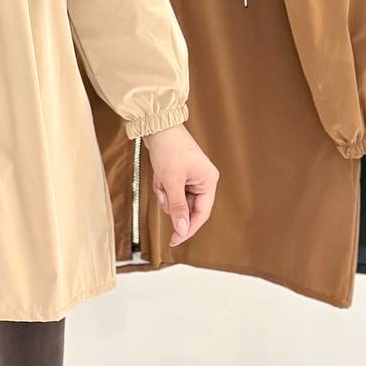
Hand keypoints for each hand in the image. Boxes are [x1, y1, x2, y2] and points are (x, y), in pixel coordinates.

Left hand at [142, 123, 218, 246]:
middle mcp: (202, 180)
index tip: (175, 240)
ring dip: (164, 193)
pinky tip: (158, 175)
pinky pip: (170, 190)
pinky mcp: (179, 174)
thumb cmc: (170, 148)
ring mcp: (190, 177)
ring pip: (176, 200)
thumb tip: (181, 228)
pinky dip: (162, 185)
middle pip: (187, 207)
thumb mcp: (172, 181)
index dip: (188, 228)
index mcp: (208, 181)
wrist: (157, 125)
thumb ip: (178, 207)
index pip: (201, 213)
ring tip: (161, 178)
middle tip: (164, 191)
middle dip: (171, 201)